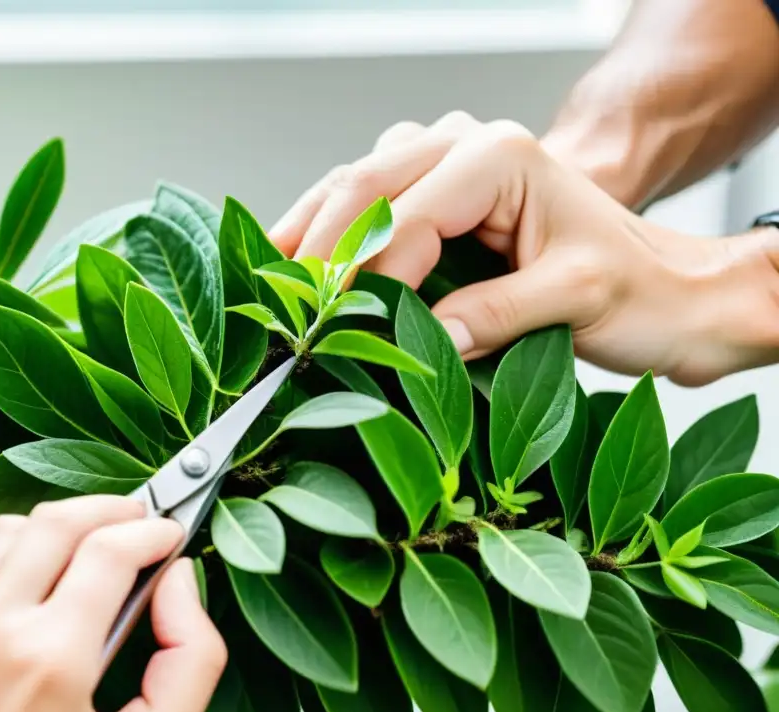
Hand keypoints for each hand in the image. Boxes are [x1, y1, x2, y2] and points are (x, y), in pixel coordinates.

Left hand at [0, 496, 226, 711]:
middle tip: (132, 523)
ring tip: (72, 564)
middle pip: (55, 521)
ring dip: (47, 537)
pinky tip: (9, 604)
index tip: (168, 534)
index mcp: (51, 661)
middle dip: (106, 510)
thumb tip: (178, 579)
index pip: (113, 547)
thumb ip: (188, 662)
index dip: (153, 530)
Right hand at [270, 112, 778, 384]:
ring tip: (270, 269)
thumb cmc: (639, 288)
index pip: (409, 216)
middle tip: (281, 298)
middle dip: (317, 242)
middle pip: (365, 184)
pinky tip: (301, 256)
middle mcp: (467, 146)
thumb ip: (498, 314)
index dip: (366, 275)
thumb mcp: (578, 299)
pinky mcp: (438, 194)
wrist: (668, 289)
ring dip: (311, 227)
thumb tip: (424, 339)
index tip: (336, 327)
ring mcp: (448, 164)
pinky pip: (367, 202)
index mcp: (503, 157)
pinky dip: (329, 230)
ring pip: (355, 185)